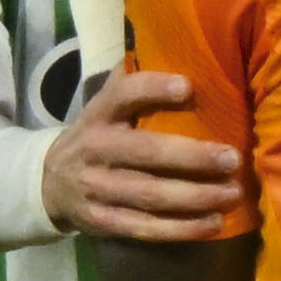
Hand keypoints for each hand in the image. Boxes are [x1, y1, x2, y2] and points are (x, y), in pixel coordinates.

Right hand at [41, 67, 245, 240]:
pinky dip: (182, 228)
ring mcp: (97, 189)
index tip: (188, 87)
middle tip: (233, 158)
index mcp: (98, 115)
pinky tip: (213, 222)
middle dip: (193, 156)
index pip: (123, 95)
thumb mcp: (104, 107)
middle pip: (146, 153)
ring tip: (233, 192)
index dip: (153, 89)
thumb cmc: (96, 136)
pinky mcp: (103, 222)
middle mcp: (95, 150)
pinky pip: (146, 227)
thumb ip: (135, 86)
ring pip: (151, 195)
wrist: (47, 183)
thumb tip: (187, 51)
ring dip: (196, 196)